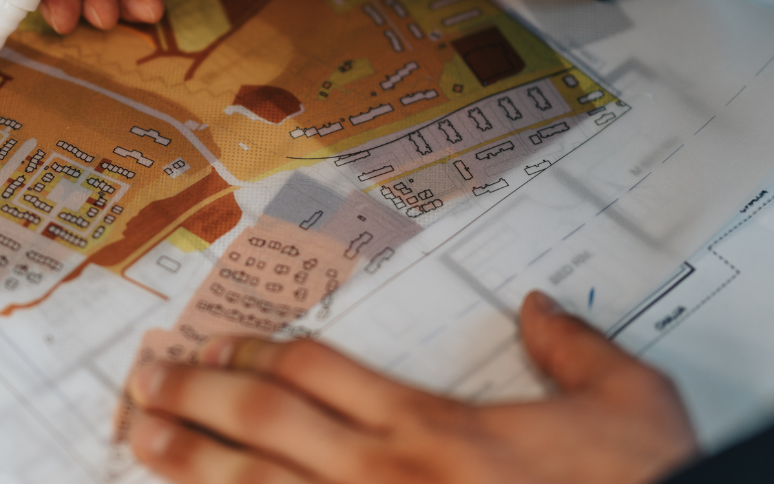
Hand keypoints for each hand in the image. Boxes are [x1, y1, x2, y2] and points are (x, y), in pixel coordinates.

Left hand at [124, 291, 697, 483]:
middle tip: (148, 379)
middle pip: (265, 423)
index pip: (318, 372)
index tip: (223, 343)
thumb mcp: (632, 404)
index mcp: (434, 427)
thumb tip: (541, 307)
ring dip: (193, 464)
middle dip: (196, 397)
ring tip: (141, 442)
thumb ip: (578, 349)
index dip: (258, 350)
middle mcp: (387, 477)